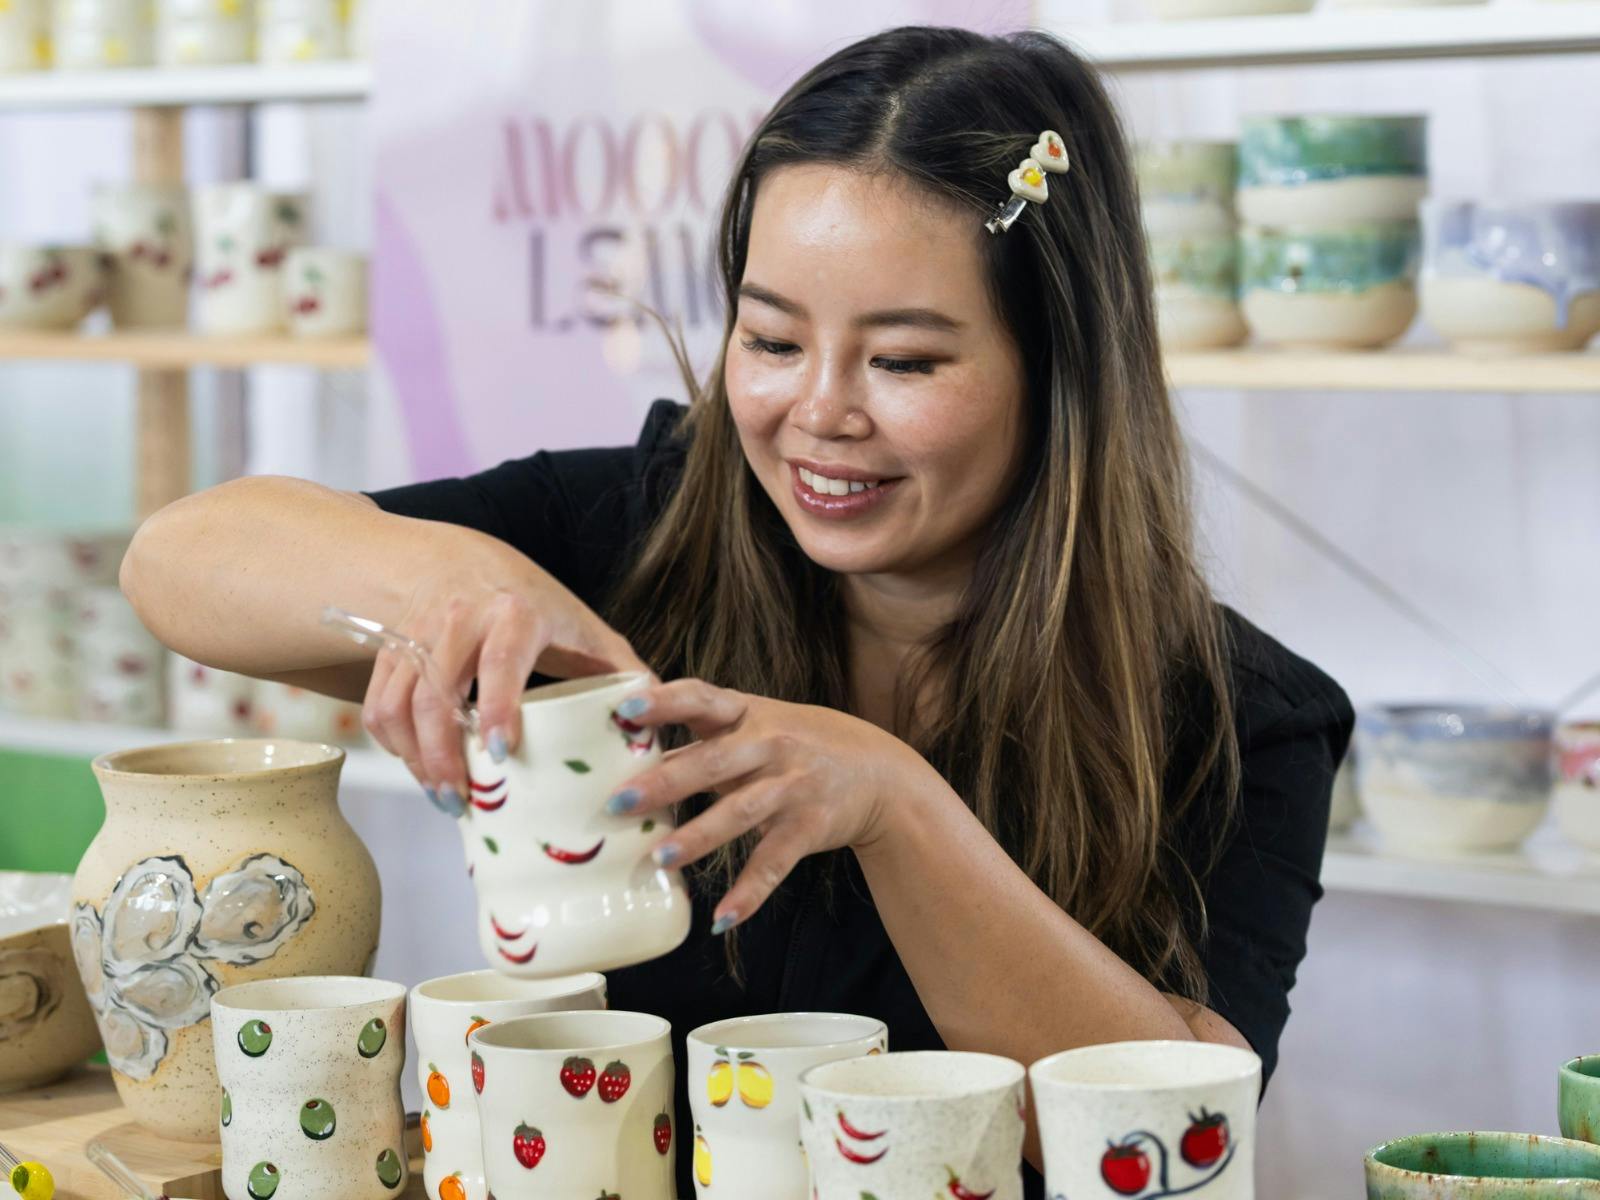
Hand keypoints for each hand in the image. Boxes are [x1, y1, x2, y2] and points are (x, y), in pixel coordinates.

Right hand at [362, 539, 647, 811]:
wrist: (463, 560)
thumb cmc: (534, 602)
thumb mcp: (584, 627)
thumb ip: (623, 671)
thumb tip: (661, 719)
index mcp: (516, 612)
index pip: (501, 660)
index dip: (496, 706)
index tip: (498, 752)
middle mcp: (460, 618)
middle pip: (437, 691)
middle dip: (442, 752)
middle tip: (461, 800)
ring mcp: (419, 634)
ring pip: (400, 701)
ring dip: (414, 756)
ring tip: (443, 795)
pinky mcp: (390, 650)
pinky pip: (380, 702)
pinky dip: (393, 742)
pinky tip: (419, 767)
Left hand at [603, 678, 934, 929]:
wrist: (881, 774)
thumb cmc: (804, 744)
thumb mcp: (761, 725)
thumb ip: (707, 739)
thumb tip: (636, 757)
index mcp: (750, 714)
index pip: (702, 698)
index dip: (665, 702)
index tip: (627, 710)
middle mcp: (771, 746)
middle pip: (713, 763)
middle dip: (665, 782)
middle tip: (618, 802)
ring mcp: (792, 787)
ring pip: (739, 813)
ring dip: (697, 837)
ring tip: (658, 858)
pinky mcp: (809, 828)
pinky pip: (773, 864)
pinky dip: (748, 894)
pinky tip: (721, 918)